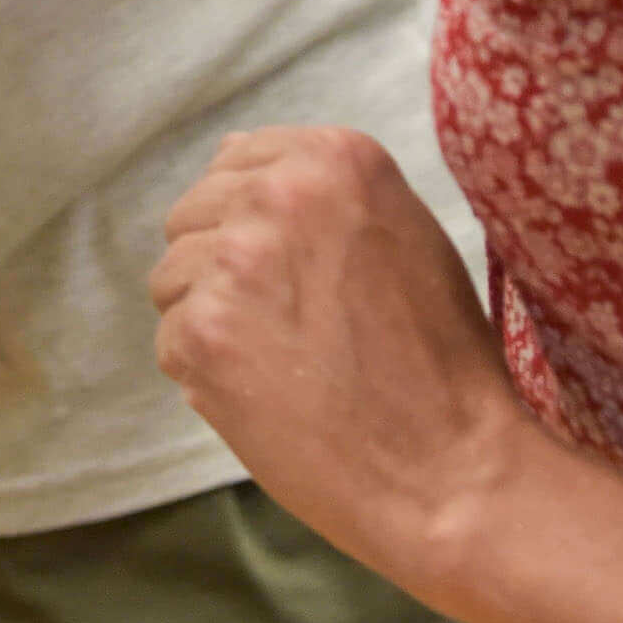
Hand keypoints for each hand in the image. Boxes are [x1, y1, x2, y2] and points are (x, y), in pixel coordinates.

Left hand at [150, 128, 526, 596]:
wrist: (451, 469)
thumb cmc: (439, 359)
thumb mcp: (403, 235)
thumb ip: (319, 190)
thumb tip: (230, 154)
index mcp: (333, 157)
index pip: (236, 160)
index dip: (252, 222)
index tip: (291, 271)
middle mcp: (278, 193)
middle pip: (194, 214)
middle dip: (222, 268)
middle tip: (291, 327)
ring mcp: (235, 260)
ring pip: (172, 277)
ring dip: (211, 321)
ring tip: (283, 363)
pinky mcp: (204, 331)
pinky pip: (171, 339)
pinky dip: (206, 375)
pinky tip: (268, 396)